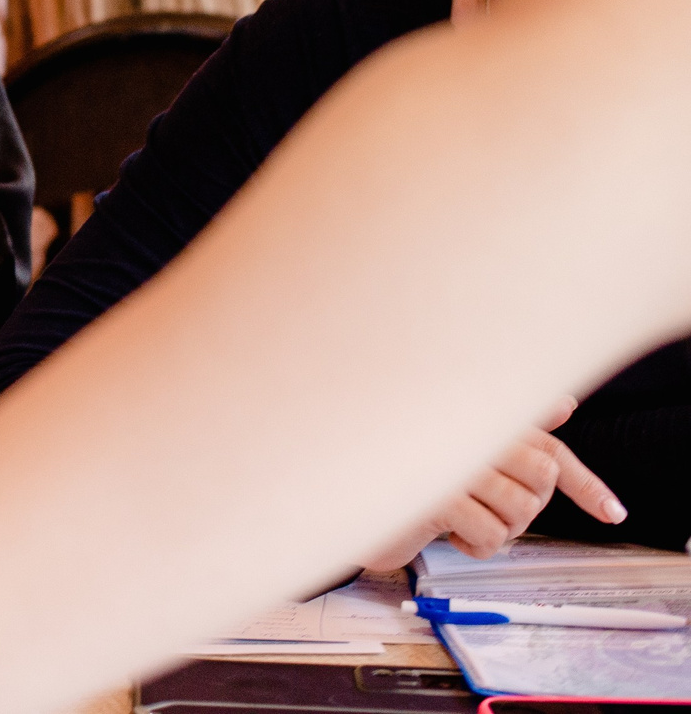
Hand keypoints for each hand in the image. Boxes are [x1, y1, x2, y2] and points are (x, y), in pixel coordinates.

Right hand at [361, 399, 625, 569]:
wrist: (337, 490)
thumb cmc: (400, 470)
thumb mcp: (458, 450)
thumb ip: (511, 430)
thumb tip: (562, 403)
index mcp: (474, 415)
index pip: (545, 444)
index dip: (583, 480)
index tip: (611, 511)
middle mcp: (462, 428)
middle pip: (541, 473)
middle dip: (529, 505)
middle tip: (494, 512)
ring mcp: (448, 459)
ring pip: (519, 507)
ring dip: (501, 529)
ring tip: (468, 523)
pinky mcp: (434, 494)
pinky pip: (490, 533)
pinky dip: (476, 545)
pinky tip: (447, 534)